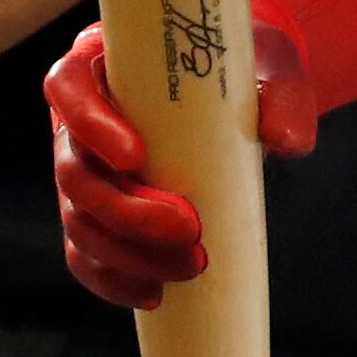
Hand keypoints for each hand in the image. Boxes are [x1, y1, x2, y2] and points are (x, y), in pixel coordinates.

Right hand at [44, 17, 317, 309]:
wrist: (244, 95)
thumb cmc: (244, 69)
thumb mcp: (270, 68)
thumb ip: (282, 97)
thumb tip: (288, 140)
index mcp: (104, 63)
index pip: (67, 86)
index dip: (90, 124)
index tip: (137, 156)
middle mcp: (79, 118)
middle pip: (72, 170)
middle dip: (125, 211)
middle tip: (189, 229)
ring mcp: (83, 170)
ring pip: (78, 220)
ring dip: (128, 253)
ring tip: (190, 264)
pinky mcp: (96, 214)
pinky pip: (86, 255)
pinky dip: (114, 279)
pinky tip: (155, 293)